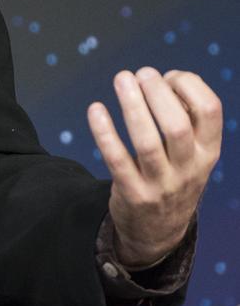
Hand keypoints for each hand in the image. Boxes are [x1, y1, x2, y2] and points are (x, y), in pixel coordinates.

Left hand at [87, 68, 221, 268]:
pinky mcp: (132, 194)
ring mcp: (161, 184)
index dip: (189, 85)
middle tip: (141, 73)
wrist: (158, 231)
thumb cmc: (173, 174)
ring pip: (147, 143)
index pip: (210, 110)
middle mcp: (189, 168)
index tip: (169, 76)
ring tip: (122, 78)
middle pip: (177, 125)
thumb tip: (159, 79)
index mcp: (209, 151)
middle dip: (157, 93)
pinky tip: (95, 109)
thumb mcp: (193, 153)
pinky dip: (104, 133)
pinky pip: (116, 160)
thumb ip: (183, 117)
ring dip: (132, 106)